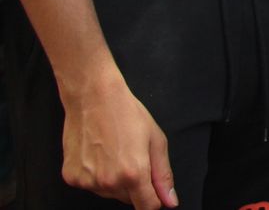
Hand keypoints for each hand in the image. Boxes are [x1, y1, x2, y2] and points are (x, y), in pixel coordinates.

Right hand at [60, 78, 177, 208]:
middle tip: (133, 157)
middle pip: (129, 200)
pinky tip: (98, 154)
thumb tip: (170, 201)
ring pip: (109, 193)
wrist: (93, 98)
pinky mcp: (71, 178)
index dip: (155, 200)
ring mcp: (87, 181)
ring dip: (116, 181)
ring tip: (115, 152)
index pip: (147, 206)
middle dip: (136, 186)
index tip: (155, 192)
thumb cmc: (127, 114)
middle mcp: (108, 182)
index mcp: (133, 174)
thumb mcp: (156, 141)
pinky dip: (96, 176)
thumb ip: (163, 175)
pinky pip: (90, 186)